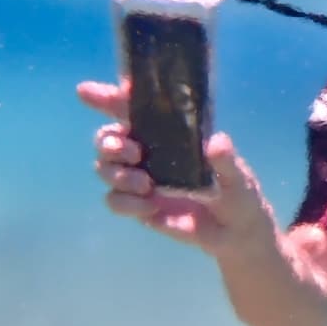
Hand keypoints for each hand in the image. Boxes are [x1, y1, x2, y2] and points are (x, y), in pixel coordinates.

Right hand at [77, 80, 277, 257]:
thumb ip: (226, 160)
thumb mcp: (237, 176)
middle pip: (109, 137)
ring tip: (144, 183)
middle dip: (109, 141)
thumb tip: (217, 142)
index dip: (109, 97)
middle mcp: (149, 151)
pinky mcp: (138, 205)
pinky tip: (150, 207)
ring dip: (115, 173)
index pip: (135, 108)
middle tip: (132, 152)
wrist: (235, 233)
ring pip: (105, 167)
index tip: (88, 93)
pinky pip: (114, 200)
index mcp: (170, 133)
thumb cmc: (237, 192)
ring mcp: (140, 178)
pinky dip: (125, 203)